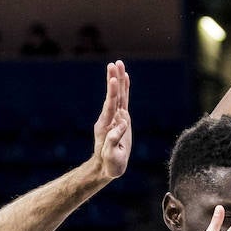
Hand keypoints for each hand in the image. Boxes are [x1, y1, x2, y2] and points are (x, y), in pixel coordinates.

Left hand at [92, 60, 131, 180]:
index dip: (112, 93)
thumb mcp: (111, 156)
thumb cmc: (110, 164)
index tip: (113, 80)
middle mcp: (109, 119)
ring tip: (118, 64)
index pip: (110, 106)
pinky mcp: (121, 119)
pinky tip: (125, 78)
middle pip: (113, 96)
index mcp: (106, 126)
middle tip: (114, 63)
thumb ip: (114, 140)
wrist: (107, 167)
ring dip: (118, 80)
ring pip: (118, 95)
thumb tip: (122, 123)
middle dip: (113, 79)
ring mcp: (114, 118)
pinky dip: (124, 89)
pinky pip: (123, 101)